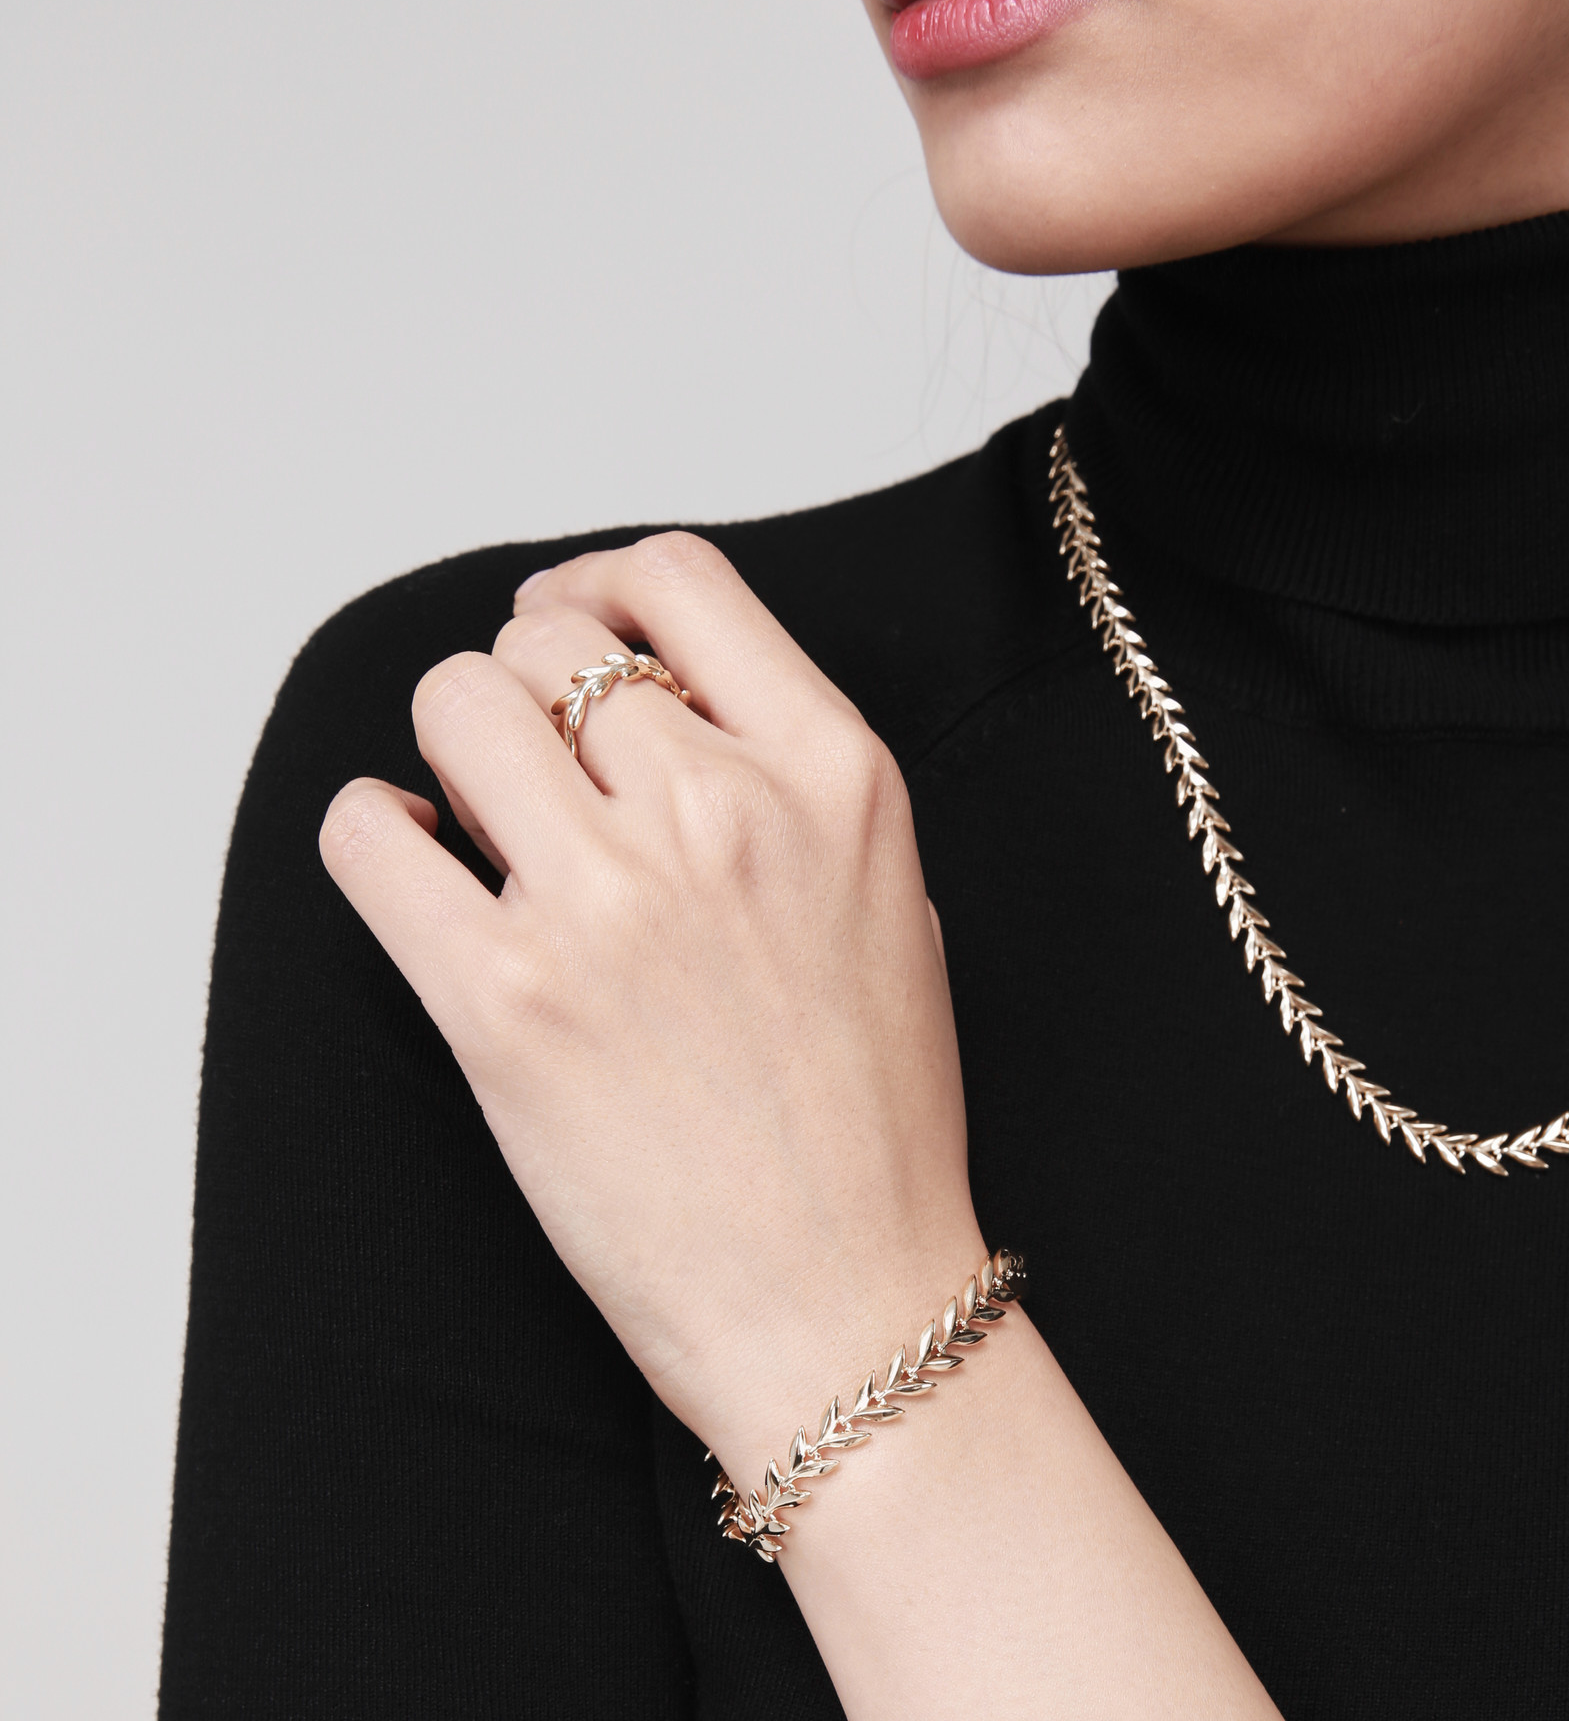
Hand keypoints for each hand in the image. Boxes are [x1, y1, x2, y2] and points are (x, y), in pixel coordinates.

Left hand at [319, 531, 984, 1468]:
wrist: (847, 1301)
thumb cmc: (874, 1116)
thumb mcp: (890, 895)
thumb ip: (785, 776)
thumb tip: (650, 701)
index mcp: (834, 775)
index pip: (676, 577)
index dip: (596, 584)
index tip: (571, 626)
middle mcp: (722, 812)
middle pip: (544, 642)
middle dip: (522, 687)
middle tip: (529, 763)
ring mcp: (609, 903)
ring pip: (453, 705)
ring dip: (452, 753)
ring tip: (477, 822)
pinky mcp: (503, 1003)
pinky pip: (369, 834)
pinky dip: (374, 833)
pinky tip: (420, 871)